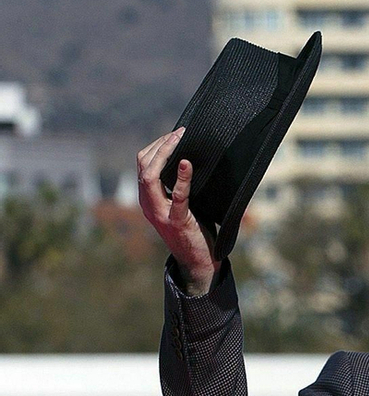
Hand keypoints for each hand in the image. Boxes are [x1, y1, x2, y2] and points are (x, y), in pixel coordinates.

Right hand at [136, 127, 216, 295]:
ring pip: (150, 176)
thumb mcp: (180, 206)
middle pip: (143, 165)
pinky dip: (181, 178)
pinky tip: (186, 164)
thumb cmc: (193, 230)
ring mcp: (160, 214)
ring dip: (165, 154)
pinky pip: (177, 196)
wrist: (198, 262)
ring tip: (180, 139)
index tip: (174, 134)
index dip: (156, 146)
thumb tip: (190, 159)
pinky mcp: (177, 221)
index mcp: (148, 199)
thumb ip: (177, 187)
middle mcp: (148, 204)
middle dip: (160, 145)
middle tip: (179, 132)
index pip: (143, 164)